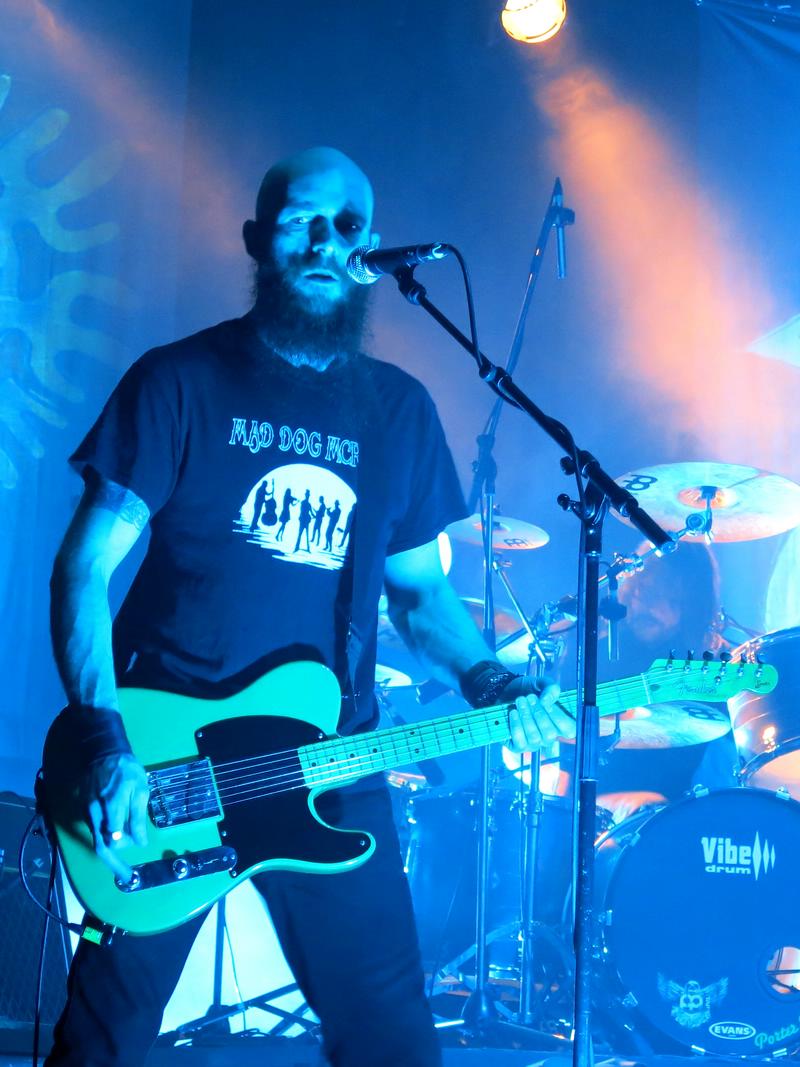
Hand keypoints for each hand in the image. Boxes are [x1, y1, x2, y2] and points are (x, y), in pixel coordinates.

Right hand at [82, 753, 149, 879]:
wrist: (104, 754)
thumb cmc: (127, 771)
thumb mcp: (140, 790)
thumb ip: (138, 817)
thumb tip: (140, 842)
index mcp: (112, 806)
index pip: (113, 839)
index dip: (120, 858)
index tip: (128, 874)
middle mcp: (95, 812)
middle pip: (101, 845)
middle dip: (113, 860)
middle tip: (125, 873)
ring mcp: (87, 811)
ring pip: (97, 837)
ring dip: (112, 844)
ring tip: (126, 844)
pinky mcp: (83, 809)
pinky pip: (94, 828)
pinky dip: (106, 833)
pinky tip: (118, 830)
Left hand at [503, 679, 575, 753]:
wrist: (505, 692)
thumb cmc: (527, 690)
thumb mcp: (540, 684)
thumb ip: (550, 688)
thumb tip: (547, 702)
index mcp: (559, 724)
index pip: (569, 730)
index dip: (559, 718)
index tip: (547, 702)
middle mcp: (548, 737)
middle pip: (550, 735)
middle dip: (539, 714)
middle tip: (529, 697)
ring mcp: (534, 743)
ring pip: (534, 738)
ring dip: (526, 717)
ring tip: (520, 700)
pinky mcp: (518, 746)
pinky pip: (520, 741)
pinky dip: (516, 725)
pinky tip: (513, 712)